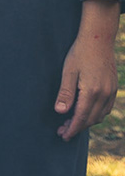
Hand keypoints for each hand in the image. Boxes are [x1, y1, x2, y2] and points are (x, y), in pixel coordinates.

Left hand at [56, 14, 118, 139]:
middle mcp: (105, 94)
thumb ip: (65, 93)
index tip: (63, 136)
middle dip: (77, 127)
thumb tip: (60, 112)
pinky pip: (106, 108)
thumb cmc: (80, 54)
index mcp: (92, 92)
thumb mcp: (68, 72)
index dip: (72, 128)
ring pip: (100, 115)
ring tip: (71, 123)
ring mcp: (111, 91)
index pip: (81, 117)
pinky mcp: (113, 88)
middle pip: (91, 119)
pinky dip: (95, 114)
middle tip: (62, 131)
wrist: (99, 39)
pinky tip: (85, 113)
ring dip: (86, 122)